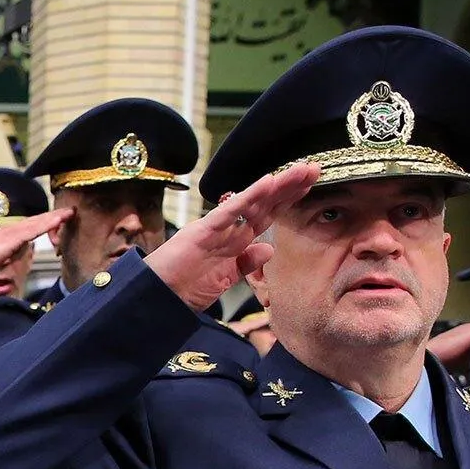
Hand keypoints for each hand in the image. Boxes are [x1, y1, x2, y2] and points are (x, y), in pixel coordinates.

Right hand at [0, 209, 72, 280]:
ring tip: (68, 213)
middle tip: (68, 211)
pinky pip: (33, 231)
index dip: (42, 223)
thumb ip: (3, 259)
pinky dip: (47, 225)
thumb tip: (10, 258)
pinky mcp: (10, 240)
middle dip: (51, 217)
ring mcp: (8, 234)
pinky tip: (58, 221)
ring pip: (36, 224)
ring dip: (53, 218)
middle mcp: (6, 231)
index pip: (27, 228)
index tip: (56, 221)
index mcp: (3, 237)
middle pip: (34, 222)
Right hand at [146, 163, 319, 311]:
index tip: (308, 185)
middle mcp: (227, 230)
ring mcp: (215, 228)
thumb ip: (246, 263)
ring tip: (301, 170)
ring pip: (251, 201)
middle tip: (314, 167)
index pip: (265, 216)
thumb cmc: (182, 290)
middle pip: (264, 204)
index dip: (286, 200)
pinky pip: (230, 211)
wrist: (155, 301)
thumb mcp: (225, 279)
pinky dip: (248, 196)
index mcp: (233, 242)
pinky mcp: (202, 231)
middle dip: (289, 186)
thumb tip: (268, 249)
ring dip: (277, 185)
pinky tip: (267, 182)